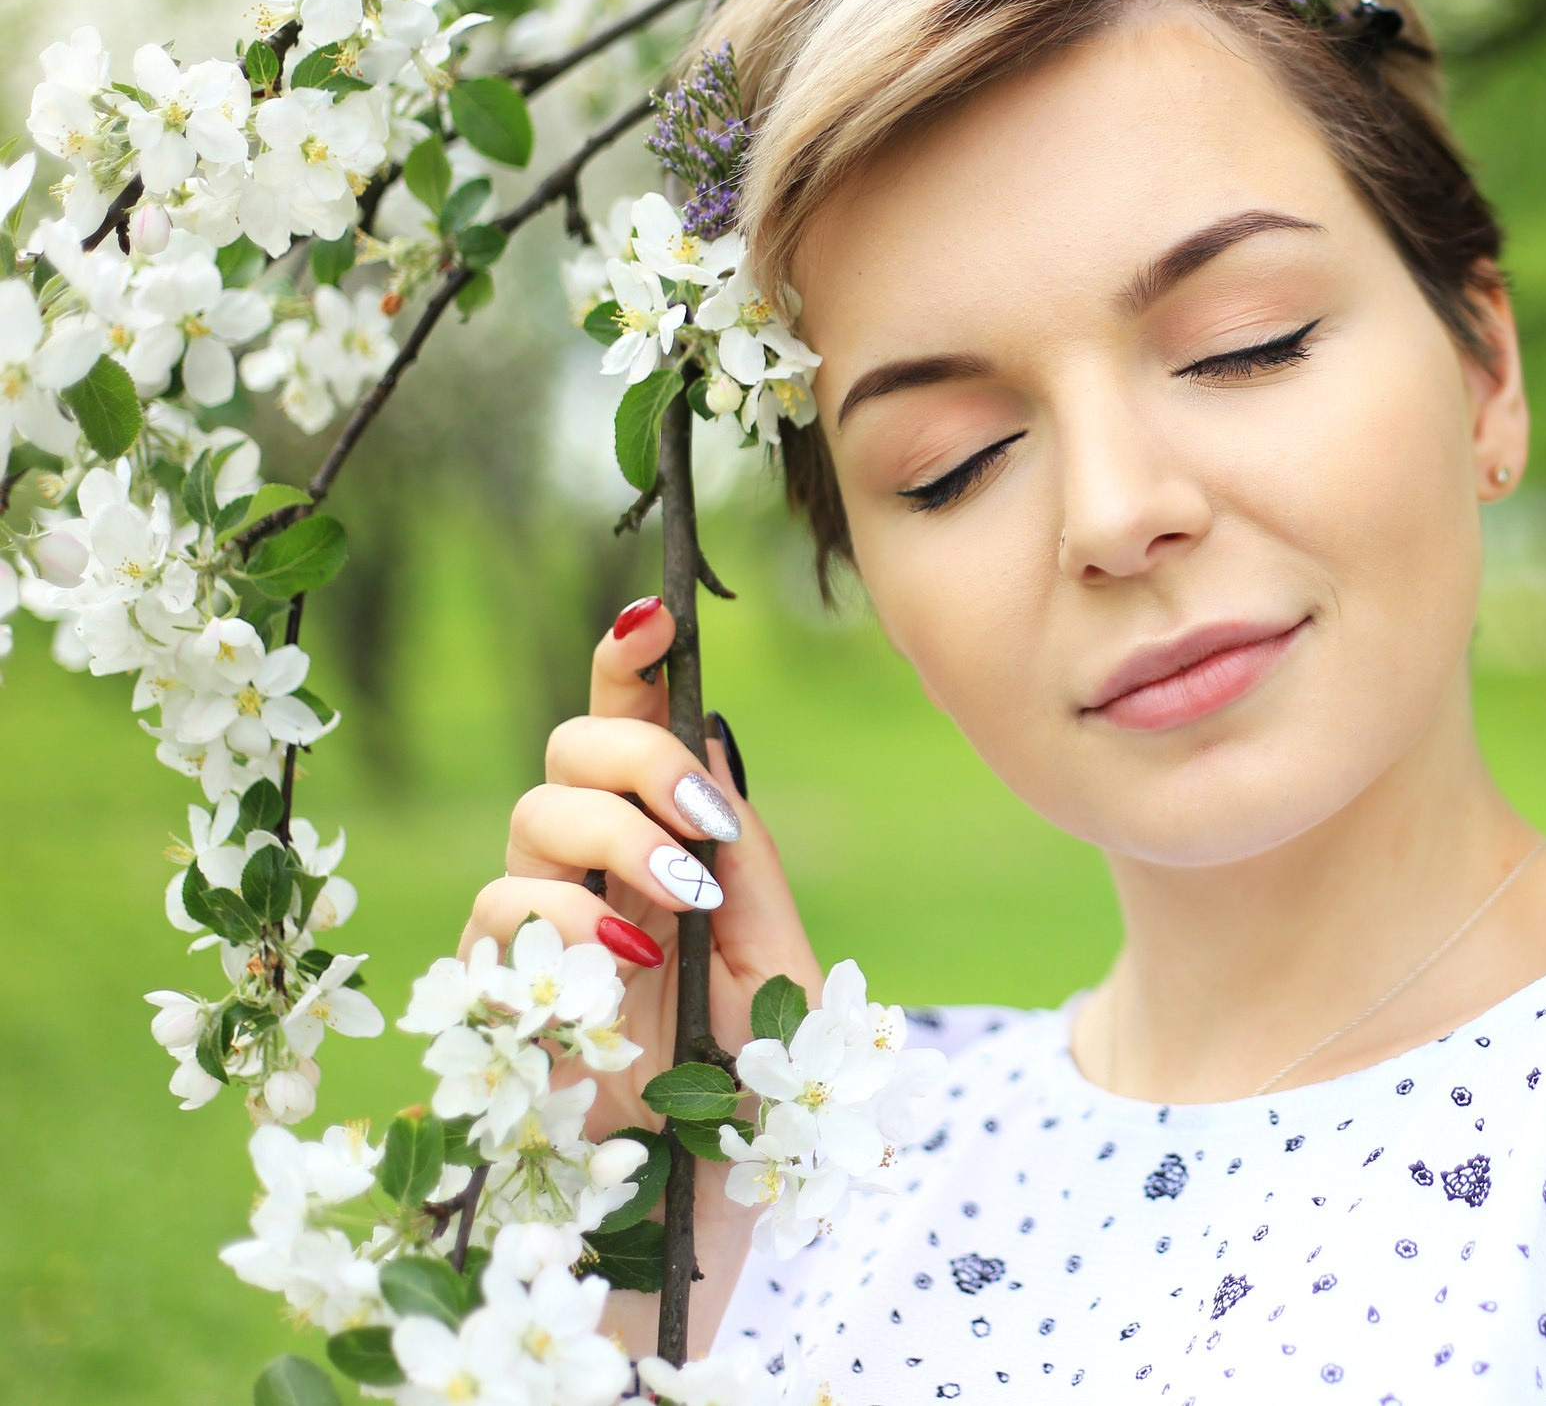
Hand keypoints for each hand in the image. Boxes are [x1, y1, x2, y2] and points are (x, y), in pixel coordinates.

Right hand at [456, 594, 821, 1145]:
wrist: (703, 1201)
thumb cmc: (747, 1086)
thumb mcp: (775, 961)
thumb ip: (746, 860)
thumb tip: (711, 740)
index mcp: (663, 842)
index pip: (630, 726)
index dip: (630, 662)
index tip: (653, 618)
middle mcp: (591, 867)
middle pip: (573, 747)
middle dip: (638, 759)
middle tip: (703, 819)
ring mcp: (538, 921)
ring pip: (536, 814)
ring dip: (617, 839)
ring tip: (683, 899)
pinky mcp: (496, 985)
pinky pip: (501, 907)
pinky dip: (567, 918)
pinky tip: (632, 962)